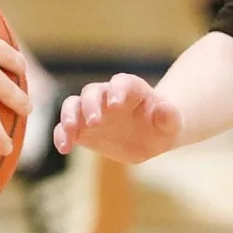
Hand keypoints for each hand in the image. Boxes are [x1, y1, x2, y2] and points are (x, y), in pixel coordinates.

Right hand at [54, 71, 182, 163]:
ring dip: (69, 116)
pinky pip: (65, 128)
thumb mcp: (171, 124)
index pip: (122, 83)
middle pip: (92, 92)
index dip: (118, 90)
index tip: (116, 104)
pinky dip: (61, 135)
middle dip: (91, 105)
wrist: (150, 136)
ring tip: (71, 131)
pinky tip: (64, 148)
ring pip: (73, 105)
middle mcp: (107, 96)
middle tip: (95, 122)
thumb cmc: (162, 126)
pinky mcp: (81, 128)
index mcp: (131, 89)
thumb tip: (165, 111)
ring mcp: (91, 111)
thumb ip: (169, 117)